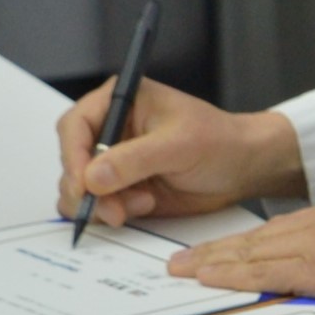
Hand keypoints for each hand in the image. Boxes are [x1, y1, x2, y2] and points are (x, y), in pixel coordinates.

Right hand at [54, 76, 304, 225]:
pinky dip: (110, 213)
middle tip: (111, 208)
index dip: (74, 156)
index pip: (75, 126)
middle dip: (86, 189)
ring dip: (101, 204)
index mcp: (120, 101)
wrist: (243, 169)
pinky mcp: (121, 188)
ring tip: (141, 204)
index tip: (84, 184)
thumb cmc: (220, 142)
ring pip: (79, 188)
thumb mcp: (180, 145)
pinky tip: (142, 207)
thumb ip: (134, 159)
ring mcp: (113, 161)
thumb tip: (92, 177)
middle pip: (72, 160)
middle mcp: (110, 129)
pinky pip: (97, 205)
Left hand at [164, 192, 314, 314]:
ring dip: (216, 262)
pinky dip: (234, 275)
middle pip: (262, 236)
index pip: (285, 228)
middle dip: (220, 249)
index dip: (250, 242)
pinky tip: (211, 279)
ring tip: (184, 271)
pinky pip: (267, 271)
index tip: (225, 251)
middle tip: (183, 260)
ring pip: (256, 251)